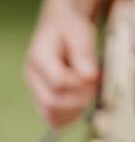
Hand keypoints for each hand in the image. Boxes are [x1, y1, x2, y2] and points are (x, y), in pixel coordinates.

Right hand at [24, 0, 98, 126]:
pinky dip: (67, 116)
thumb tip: (91, 76)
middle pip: (52, 101)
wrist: (59, 25)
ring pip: (50, 113)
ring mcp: (36, 88)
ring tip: (89, 94)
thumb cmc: (70, 27)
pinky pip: (51, 116)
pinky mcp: (42, 95)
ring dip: (75, 109)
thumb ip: (83, 53)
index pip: (58, 81)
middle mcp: (32, 76)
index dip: (80, 83)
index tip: (96, 75)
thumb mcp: (80, 32)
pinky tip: (81, 106)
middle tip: (95, 86)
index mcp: (39, 58)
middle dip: (79, 98)